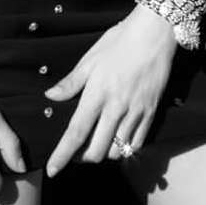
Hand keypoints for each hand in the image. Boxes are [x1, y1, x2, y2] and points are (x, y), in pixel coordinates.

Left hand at [43, 6, 176, 176]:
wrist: (154, 34)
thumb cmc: (119, 42)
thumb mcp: (90, 59)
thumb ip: (71, 82)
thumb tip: (51, 96)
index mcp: (97, 94)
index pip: (76, 133)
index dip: (62, 155)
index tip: (52, 170)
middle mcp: (116, 108)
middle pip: (97, 151)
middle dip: (83, 158)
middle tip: (77, 151)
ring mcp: (136, 112)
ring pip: (117, 150)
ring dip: (104, 153)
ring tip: (98, 143)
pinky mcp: (151, 112)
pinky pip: (137, 143)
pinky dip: (125, 148)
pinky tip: (118, 139)